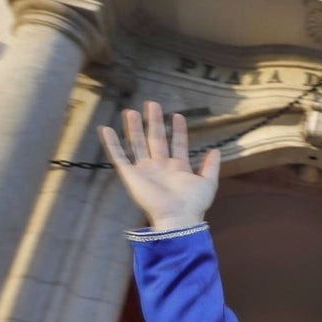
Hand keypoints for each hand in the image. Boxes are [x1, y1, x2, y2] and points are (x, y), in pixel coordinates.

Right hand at [99, 101, 219, 229]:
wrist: (178, 217)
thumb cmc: (194, 203)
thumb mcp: (208, 182)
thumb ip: (211, 166)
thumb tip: (216, 150)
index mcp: (178, 167)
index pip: (177, 143)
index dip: (178, 130)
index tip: (177, 115)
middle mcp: (160, 166)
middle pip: (155, 139)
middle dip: (153, 122)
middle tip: (152, 104)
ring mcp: (145, 170)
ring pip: (137, 144)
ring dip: (133, 128)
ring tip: (130, 111)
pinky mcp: (131, 176)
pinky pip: (119, 157)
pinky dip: (111, 144)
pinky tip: (106, 129)